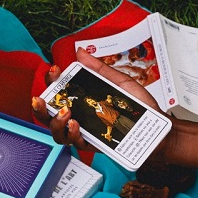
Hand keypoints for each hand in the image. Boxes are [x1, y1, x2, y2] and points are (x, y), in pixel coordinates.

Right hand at [31, 48, 164, 149]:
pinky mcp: (95, 145)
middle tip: (42, 100)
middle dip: (40, 108)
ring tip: (65, 113)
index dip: (51, 81)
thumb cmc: (140, 106)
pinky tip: (76, 125)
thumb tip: (81, 53)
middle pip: (49, 115)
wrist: (157, 128)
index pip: (58, 91)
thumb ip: (99, 69)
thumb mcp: (119, 82)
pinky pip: (76, 143)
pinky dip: (72, 134)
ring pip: (58, 133)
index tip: (54, 71)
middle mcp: (80, 115)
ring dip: (55, 123)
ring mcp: (86, 131)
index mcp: (83, 98)